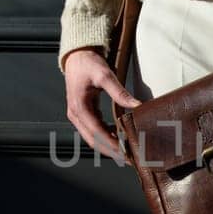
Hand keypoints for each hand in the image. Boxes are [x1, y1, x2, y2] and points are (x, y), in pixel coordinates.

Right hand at [64, 47, 140, 162]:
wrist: (77, 56)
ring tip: (127, 149)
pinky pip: (93, 130)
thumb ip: (120, 93)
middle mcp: (75, 115)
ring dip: (108, 145)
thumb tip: (137, 106)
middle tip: (130, 158)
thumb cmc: (89, 64)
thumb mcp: (105, 76)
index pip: (97, 133)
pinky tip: (119, 136)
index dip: (112, 145)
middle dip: (111, 151)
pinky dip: (105, 136)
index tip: (126, 152)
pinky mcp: (82, 113)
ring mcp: (77, 115)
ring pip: (92, 138)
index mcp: (79, 108)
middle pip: (93, 141)